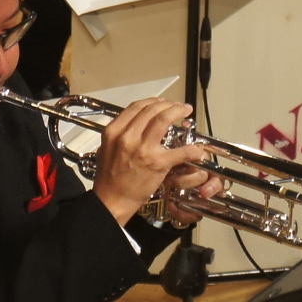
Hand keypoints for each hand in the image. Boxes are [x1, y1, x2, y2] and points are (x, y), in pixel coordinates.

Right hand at [90, 97, 211, 225]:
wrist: (112, 200)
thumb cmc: (109, 178)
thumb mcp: (105, 149)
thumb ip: (118, 135)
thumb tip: (131, 125)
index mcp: (114, 131)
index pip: (136, 107)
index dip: (153, 101)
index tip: (162, 103)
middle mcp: (127, 136)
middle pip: (151, 110)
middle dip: (168, 104)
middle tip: (178, 107)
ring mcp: (143, 149)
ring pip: (163, 119)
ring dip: (178, 112)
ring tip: (185, 112)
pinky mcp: (157, 163)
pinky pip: (180, 150)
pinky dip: (191, 148)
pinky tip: (196, 148)